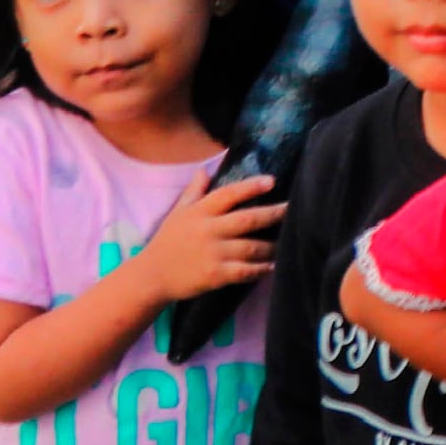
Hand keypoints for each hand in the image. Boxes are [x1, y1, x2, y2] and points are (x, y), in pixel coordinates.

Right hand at [129, 171, 285, 299]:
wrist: (152, 275)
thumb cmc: (167, 241)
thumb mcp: (178, 212)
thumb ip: (194, 191)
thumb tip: (205, 169)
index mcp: (200, 212)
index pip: (229, 194)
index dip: (251, 187)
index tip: (272, 181)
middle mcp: (209, 230)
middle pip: (248, 219)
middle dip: (273, 214)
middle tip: (292, 209)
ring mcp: (214, 253)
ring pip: (252, 247)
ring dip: (272, 245)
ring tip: (288, 242)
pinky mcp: (216, 275)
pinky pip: (246, 271)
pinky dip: (262, 269)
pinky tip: (273, 266)